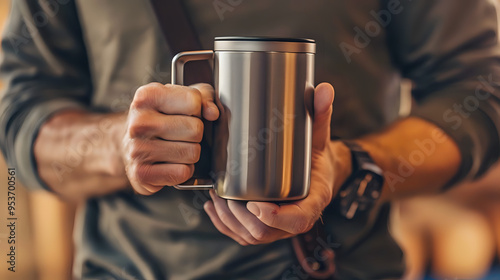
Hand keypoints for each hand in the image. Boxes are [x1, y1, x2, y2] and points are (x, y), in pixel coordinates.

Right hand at [123, 83, 218, 194]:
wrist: (130, 147)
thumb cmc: (159, 121)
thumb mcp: (179, 99)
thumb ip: (203, 97)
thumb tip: (213, 112)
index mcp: (147, 96)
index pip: (193, 101)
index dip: (197, 110)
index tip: (187, 113)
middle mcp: (139, 122)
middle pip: (196, 129)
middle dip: (196, 134)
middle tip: (181, 135)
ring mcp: (137, 149)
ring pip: (192, 153)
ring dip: (190, 154)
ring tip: (176, 149)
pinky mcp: (141, 173)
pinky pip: (183, 172)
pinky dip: (183, 171)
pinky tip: (171, 164)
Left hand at [204, 83, 337, 244]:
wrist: (317, 173)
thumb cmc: (316, 157)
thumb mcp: (320, 136)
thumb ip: (320, 114)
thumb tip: (324, 88)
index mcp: (313, 201)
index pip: (297, 220)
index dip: (276, 218)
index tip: (255, 204)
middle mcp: (295, 219)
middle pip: (265, 232)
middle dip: (240, 216)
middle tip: (223, 193)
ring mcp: (279, 227)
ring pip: (250, 236)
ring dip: (229, 220)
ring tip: (215, 197)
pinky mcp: (266, 227)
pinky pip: (243, 236)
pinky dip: (225, 225)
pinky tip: (213, 208)